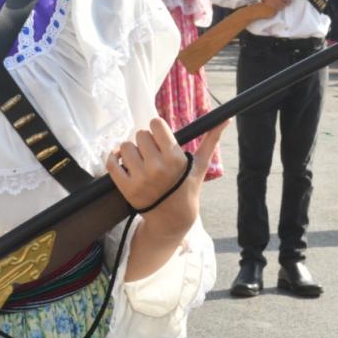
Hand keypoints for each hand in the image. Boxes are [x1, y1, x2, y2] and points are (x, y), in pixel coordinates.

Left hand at [106, 117, 227, 236]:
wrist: (172, 218)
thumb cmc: (187, 187)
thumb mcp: (200, 165)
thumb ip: (210, 140)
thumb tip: (226, 119)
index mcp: (174, 158)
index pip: (155, 124)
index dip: (157, 129)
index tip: (159, 138)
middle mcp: (157, 168)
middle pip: (140, 134)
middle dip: (145, 141)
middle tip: (151, 153)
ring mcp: (140, 179)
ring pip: (125, 147)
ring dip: (131, 151)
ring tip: (140, 161)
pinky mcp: (125, 188)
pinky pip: (111, 163)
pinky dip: (113, 159)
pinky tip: (122, 162)